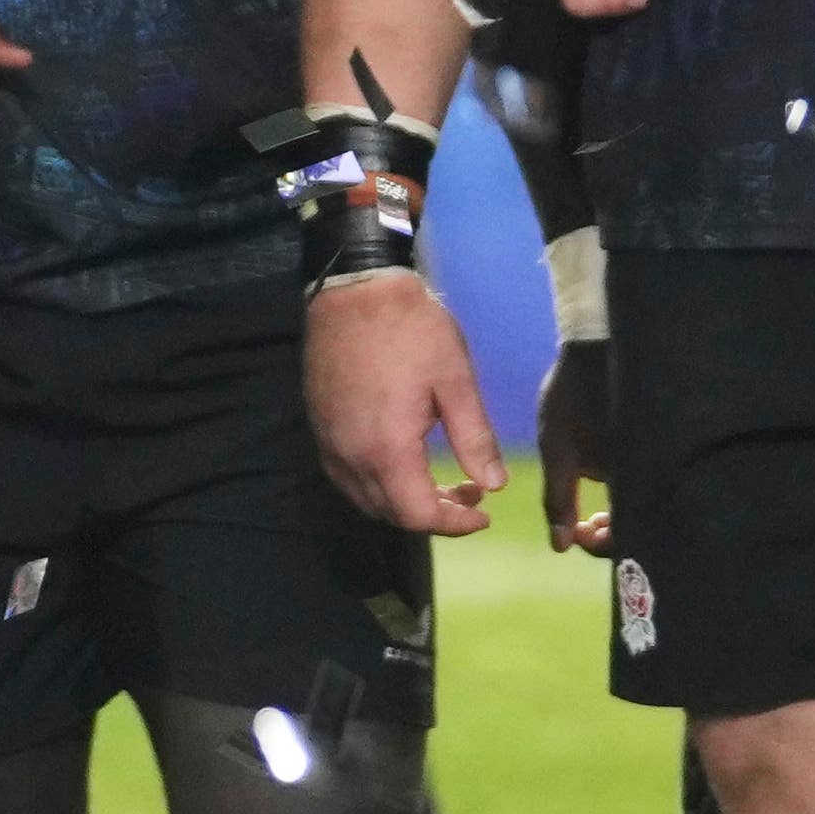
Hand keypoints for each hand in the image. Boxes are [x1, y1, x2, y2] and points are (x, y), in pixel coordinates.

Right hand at [309, 269, 503, 537]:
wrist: (355, 289)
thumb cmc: (412, 330)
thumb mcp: (456, 381)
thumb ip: (474, 439)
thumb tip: (493, 487)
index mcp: (387, 448)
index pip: (418, 514)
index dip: (454, 525)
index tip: (483, 514)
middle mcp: (350, 456)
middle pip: (391, 514)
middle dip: (433, 516)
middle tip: (470, 495)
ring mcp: (330, 443)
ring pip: (366, 500)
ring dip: (404, 504)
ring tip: (441, 484)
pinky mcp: (321, 428)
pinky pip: (347, 478)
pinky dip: (379, 487)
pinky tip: (402, 465)